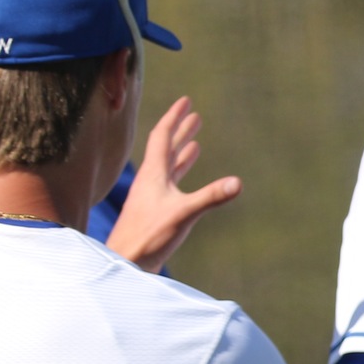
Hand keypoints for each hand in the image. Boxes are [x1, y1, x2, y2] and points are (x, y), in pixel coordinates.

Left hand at [104, 96, 241, 273]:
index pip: (162, 136)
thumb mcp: (184, 214)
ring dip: (181, 152)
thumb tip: (238, 183)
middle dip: (180, 131)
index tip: (186, 101)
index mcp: (153, 173)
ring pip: (168, 167)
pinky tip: (185, 181)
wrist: (125, 262)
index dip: (175, 117)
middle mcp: (150, 180)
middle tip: (194, 116)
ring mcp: (151, 196)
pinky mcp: (153, 211)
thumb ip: (210, 197)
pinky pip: (169, 185)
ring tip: (195, 143)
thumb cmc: (149, 236)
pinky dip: (180, 176)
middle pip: (165, 148)